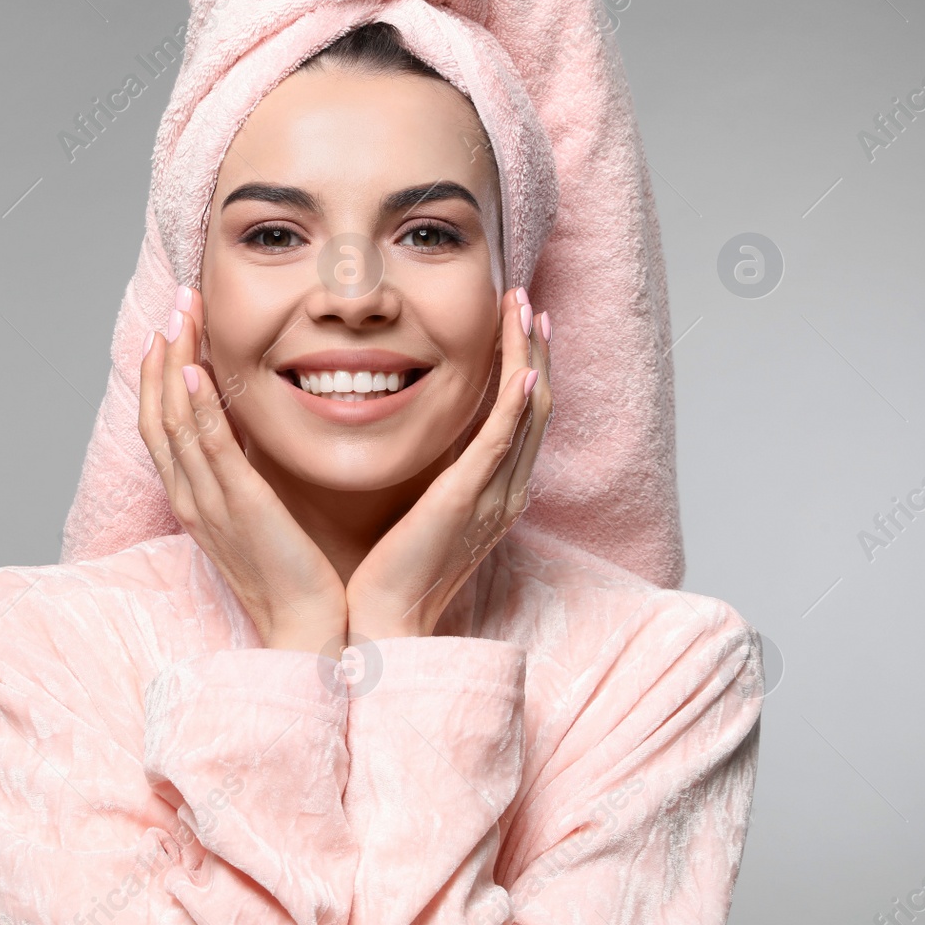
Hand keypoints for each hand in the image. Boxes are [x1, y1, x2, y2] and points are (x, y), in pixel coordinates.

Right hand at [139, 285, 347, 653]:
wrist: (306, 628)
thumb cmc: (291, 575)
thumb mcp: (259, 514)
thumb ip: (245, 472)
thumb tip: (249, 429)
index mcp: (193, 498)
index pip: (161, 425)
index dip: (160, 374)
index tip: (171, 329)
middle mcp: (191, 496)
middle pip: (157, 414)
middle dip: (162, 354)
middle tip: (174, 304)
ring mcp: (209, 501)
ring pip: (175, 422)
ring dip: (173, 364)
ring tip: (178, 317)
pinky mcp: (239, 506)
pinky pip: (209, 450)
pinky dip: (195, 409)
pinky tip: (192, 372)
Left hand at [344, 287, 551, 640]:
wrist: (387, 622)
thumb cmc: (397, 571)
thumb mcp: (427, 511)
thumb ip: (442, 476)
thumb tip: (435, 441)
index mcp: (498, 492)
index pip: (525, 417)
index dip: (528, 366)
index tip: (519, 323)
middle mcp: (507, 491)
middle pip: (538, 407)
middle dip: (536, 350)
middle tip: (529, 303)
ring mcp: (493, 496)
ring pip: (528, 415)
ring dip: (530, 359)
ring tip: (527, 314)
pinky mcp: (466, 500)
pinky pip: (502, 445)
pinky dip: (516, 405)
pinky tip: (524, 370)